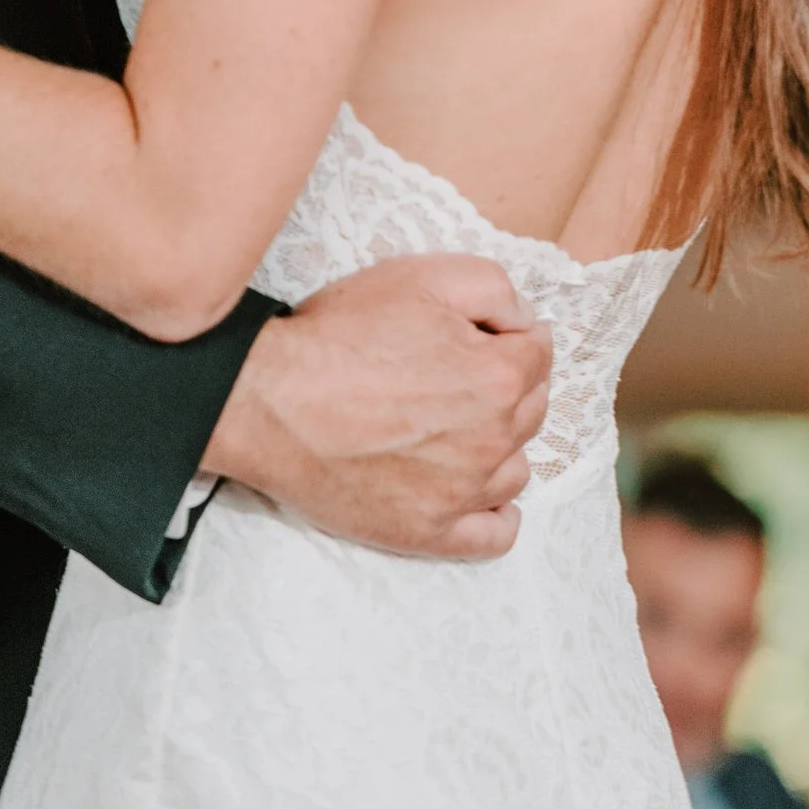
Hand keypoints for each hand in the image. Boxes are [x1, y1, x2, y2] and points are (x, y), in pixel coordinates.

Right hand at [205, 253, 550, 559]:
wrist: (269, 399)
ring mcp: (464, 493)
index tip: (477, 329)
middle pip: (531, 407)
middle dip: (506, 381)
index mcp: (498, 376)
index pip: (539, 351)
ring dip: (501, 440)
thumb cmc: (340, 334)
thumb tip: (525, 321)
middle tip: (456, 367)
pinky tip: (475, 486)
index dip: (508, 331)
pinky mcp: (431, 532)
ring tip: (455, 421)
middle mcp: (494, 440)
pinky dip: (497, 510)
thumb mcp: (421, 275)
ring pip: (517, 466)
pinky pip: (497, 533)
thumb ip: (495, 288)